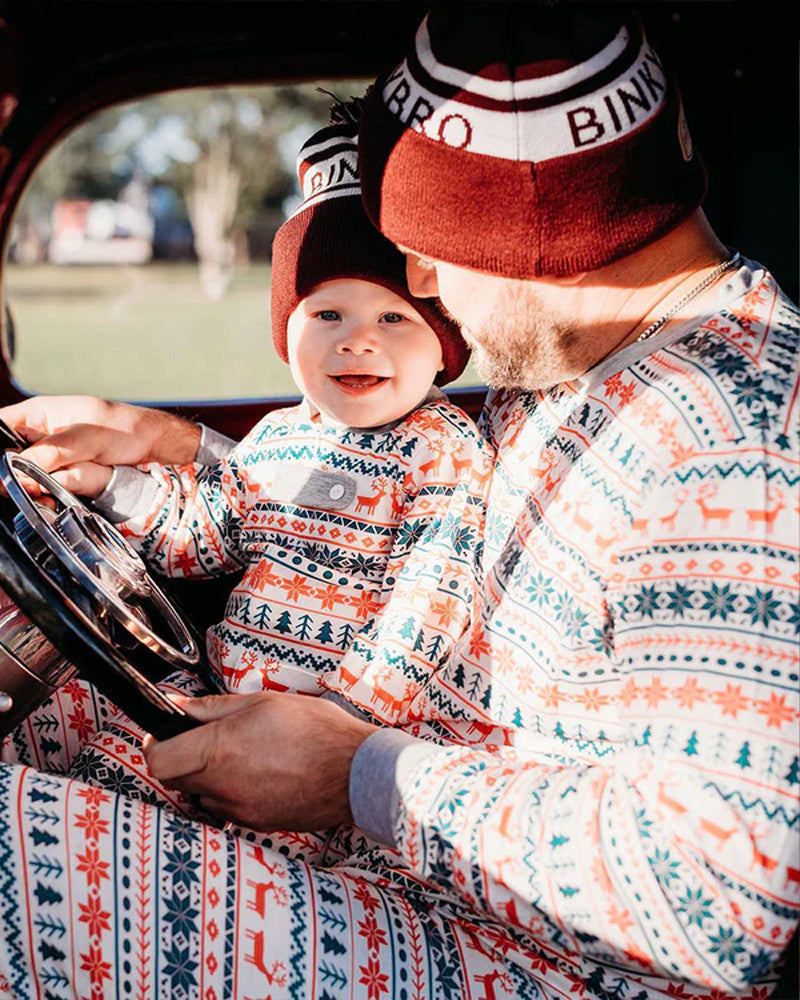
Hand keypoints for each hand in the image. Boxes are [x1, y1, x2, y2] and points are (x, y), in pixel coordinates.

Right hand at [0, 395, 200, 497]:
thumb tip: (21, 468)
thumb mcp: (88, 436)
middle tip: (30, 484)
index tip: (4, 469)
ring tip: (46, 492)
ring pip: (24, 478)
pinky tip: (55, 498)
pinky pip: (44, 490)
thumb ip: (53, 451)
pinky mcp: (61, 478)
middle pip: (7, 459)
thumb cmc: (126, 429)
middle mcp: (39, 437)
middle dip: (15, 475)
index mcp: (37, 415)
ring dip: (32, 488)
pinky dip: (47, 496)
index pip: (0, 429)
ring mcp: (50, 459)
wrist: (154, 447)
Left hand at [142, 692, 377, 830]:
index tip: (163, 734)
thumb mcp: (264, 702)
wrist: (356, 772)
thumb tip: (179, 706)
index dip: (154, 745)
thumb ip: (213, 707)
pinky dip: (233, 791)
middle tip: (206, 740)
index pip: (158, 759)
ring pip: (201, 794)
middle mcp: (224, 784)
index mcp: (221, 748)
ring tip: (242, 755)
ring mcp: (239, 808)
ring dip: (209, 776)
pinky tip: (260, 773)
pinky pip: (228, 807)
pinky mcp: (255, 822)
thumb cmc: (317, 730)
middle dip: (182, 758)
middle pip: (176, 778)